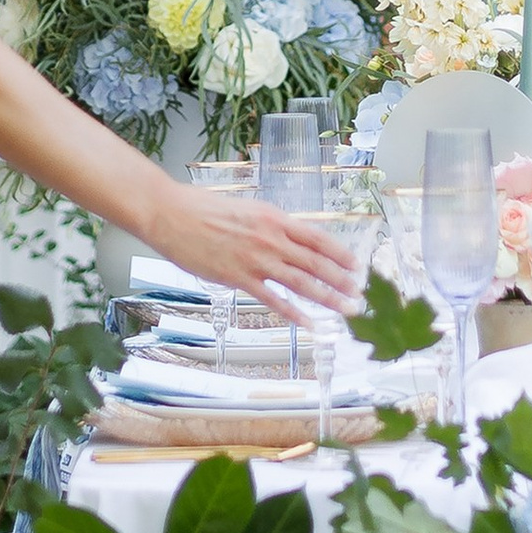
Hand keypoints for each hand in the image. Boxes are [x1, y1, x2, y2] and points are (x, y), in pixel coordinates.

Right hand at [154, 193, 366, 320]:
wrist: (172, 214)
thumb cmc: (204, 209)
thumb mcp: (247, 209)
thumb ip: (269, 225)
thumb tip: (288, 238)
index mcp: (274, 218)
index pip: (317, 238)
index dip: (339, 254)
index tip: (356, 266)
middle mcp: (271, 238)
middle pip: (315, 262)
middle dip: (341, 280)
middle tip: (359, 294)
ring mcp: (256, 259)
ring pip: (301, 282)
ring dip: (327, 297)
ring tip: (346, 309)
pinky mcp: (238, 277)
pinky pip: (272, 299)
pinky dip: (293, 313)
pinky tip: (309, 323)